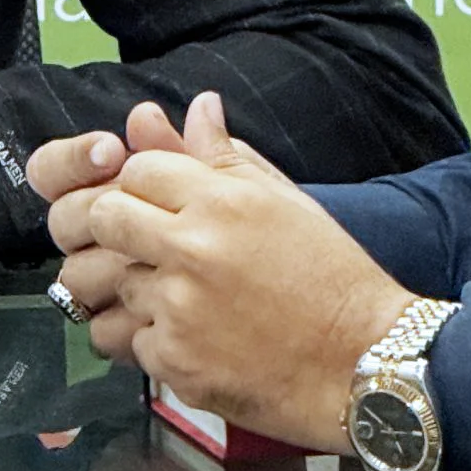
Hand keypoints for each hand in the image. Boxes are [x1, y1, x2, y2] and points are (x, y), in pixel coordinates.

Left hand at [44, 91, 411, 448]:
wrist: (366, 364)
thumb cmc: (333, 280)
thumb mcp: (286, 203)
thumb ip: (227, 157)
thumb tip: (199, 106)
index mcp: (221, 201)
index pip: (136, 168)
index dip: (142, 186)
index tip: (158, 206)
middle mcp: (192, 248)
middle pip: (103, 217)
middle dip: (117, 229)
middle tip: (148, 249)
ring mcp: (178, 307)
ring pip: (113, 283)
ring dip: (138, 291)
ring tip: (187, 301)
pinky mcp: (175, 361)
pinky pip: (128, 340)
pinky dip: (153, 343)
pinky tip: (195, 341)